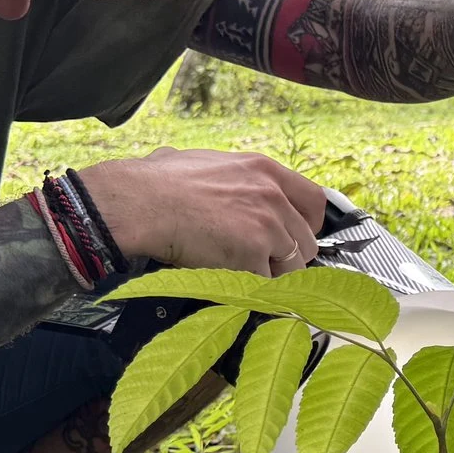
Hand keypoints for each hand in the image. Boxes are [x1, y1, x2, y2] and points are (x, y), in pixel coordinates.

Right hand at [78, 149, 327, 275]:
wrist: (138, 203)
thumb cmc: (156, 183)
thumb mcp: (203, 162)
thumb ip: (225, 175)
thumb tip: (209, 174)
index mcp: (264, 170)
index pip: (314, 201)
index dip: (306, 225)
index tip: (295, 237)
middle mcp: (273, 196)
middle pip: (306, 241)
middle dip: (286, 257)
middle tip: (258, 262)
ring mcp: (267, 226)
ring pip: (292, 267)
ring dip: (270, 275)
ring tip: (238, 271)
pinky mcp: (253, 255)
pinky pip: (265, 285)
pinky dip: (250, 290)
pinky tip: (228, 280)